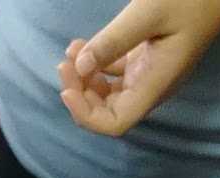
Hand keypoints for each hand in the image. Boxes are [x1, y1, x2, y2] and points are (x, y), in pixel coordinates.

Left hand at [58, 0, 219, 136]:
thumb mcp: (149, 12)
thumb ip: (114, 40)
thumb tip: (81, 64)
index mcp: (154, 85)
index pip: (115, 124)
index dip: (87, 115)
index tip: (68, 88)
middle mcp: (149, 88)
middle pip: (107, 112)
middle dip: (81, 93)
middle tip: (65, 62)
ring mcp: (147, 76)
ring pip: (107, 95)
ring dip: (85, 80)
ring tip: (71, 52)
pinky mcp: (145, 62)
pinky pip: (114, 76)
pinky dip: (95, 65)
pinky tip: (82, 46)